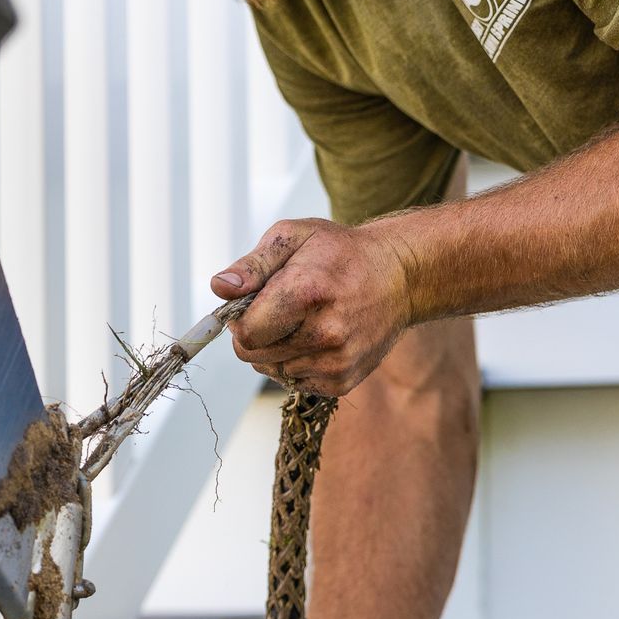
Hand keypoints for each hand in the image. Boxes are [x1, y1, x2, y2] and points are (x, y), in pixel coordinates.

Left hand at [210, 217, 413, 396]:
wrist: (398, 277)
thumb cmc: (339, 252)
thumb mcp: (293, 237)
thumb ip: (252, 265)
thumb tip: (220, 288)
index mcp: (308, 292)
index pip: (247, 333)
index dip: (239, 320)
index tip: (251, 304)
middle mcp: (326, 333)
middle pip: (254, 355)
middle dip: (255, 333)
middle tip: (279, 309)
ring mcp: (338, 361)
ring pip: (273, 370)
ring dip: (275, 349)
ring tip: (302, 320)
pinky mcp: (344, 381)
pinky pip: (295, 381)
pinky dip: (295, 362)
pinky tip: (315, 337)